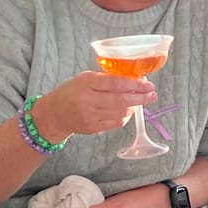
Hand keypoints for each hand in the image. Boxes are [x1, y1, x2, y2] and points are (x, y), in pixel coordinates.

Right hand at [35, 71, 156, 138]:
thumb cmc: (71, 92)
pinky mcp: (92, 128)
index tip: (147, 84)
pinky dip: (125, 117)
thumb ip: (105, 79)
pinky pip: (115, 123)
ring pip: (120, 113)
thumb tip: (133, 80)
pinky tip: (128, 111)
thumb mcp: (85, 78)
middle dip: (141, 98)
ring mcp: (90, 115)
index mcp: (86, 82)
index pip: (115, 83)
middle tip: (152, 95)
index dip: (134, 84)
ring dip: (134, 107)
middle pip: (121, 99)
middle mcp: (87, 99)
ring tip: (140, 102)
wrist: (54, 114)